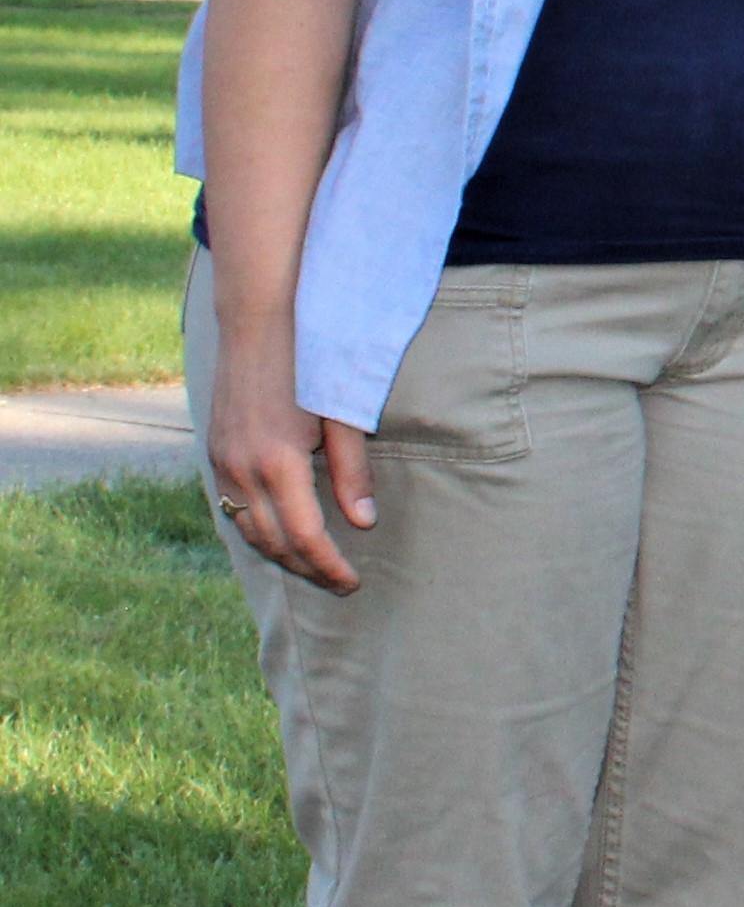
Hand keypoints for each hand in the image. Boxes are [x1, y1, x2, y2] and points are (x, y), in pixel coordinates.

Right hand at [207, 350, 372, 594]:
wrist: (259, 324)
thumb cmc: (310, 364)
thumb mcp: (343, 416)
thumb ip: (353, 471)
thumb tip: (364, 521)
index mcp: (279, 464)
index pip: (306, 537)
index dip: (329, 566)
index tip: (352, 581)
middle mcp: (243, 470)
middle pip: (273, 543)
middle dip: (306, 569)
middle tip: (338, 582)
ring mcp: (223, 462)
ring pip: (246, 529)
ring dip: (279, 554)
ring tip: (313, 565)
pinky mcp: (215, 451)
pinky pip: (231, 506)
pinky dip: (256, 529)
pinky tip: (279, 532)